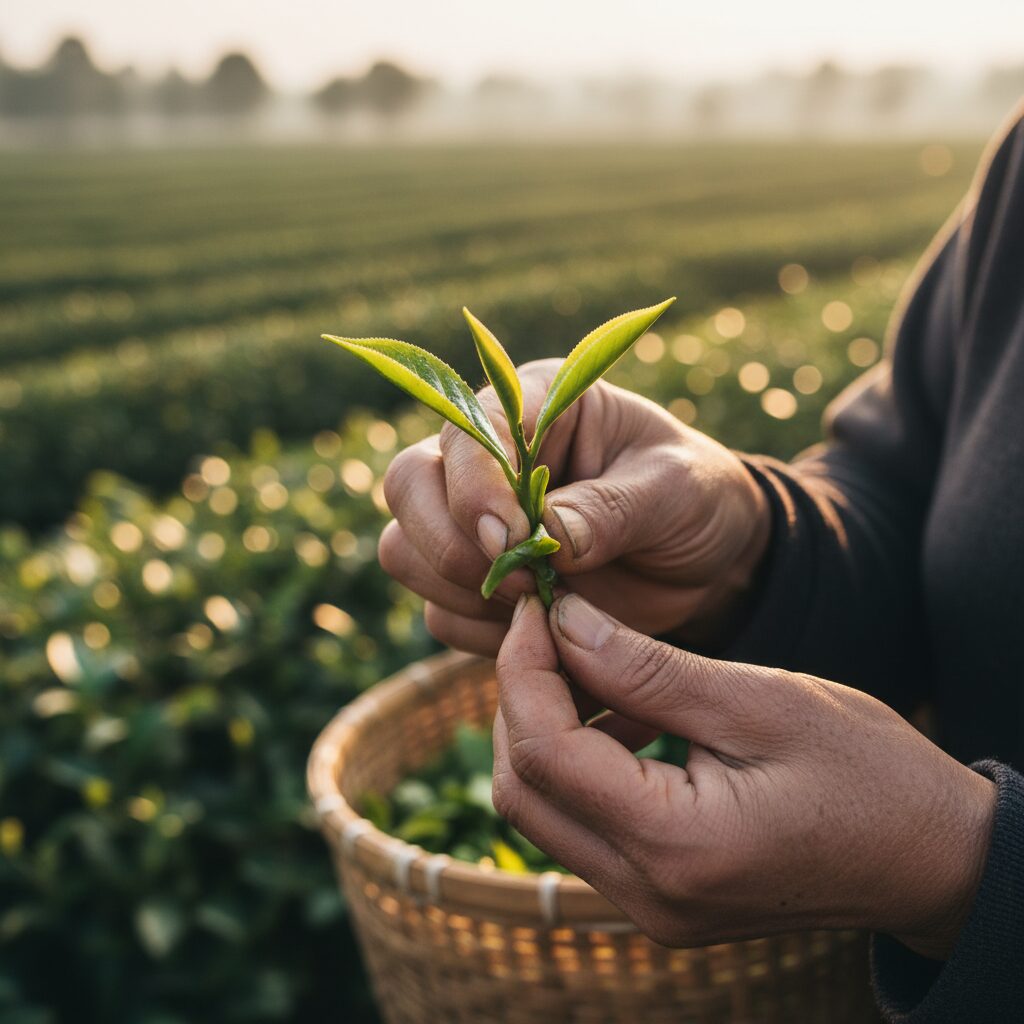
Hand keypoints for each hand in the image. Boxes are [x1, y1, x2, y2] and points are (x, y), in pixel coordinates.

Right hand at [379, 359, 769, 655]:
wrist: (707, 565)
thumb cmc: (695, 499)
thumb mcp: (675, 489)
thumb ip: (613, 507)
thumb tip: (547, 537)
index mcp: (533, 405)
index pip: (464, 429)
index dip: (473, 486)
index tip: (510, 540)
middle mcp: (487, 459)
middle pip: (408, 486)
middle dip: (451, 543)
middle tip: (523, 581)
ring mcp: (470, 522)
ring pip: (405, 551)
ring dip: (462, 590)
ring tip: (542, 601)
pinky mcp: (474, 582)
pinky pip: (437, 612)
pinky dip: (479, 631)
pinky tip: (541, 627)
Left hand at [492, 593, 996, 957]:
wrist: (932, 857)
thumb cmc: (867, 772)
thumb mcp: (757, 700)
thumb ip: (647, 668)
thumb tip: (562, 622)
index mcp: (676, 845)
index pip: (546, 753)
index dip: (522, 670)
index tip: (534, 606)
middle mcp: (647, 895)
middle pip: (524, 791)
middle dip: (521, 699)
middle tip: (549, 629)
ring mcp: (650, 907)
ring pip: (545, 811)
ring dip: (547, 730)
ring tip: (589, 663)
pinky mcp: (658, 898)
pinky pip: (584, 827)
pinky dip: (581, 763)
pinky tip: (622, 714)